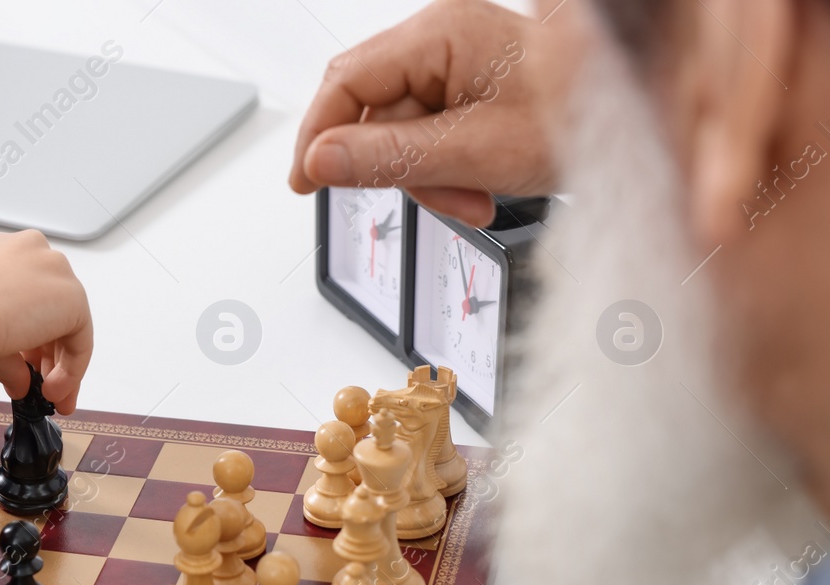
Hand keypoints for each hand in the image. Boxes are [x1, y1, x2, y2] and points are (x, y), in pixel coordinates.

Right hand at [0, 230, 92, 414]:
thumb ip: (10, 358)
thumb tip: (19, 382)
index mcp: (6, 255)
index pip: (32, 301)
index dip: (33, 342)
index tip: (31, 368)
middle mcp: (33, 254)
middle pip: (54, 312)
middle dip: (49, 357)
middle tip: (45, 387)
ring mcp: (54, 270)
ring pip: (70, 326)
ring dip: (61, 367)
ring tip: (48, 395)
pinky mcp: (72, 296)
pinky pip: (81, 339)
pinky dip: (71, 369)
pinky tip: (52, 390)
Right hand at [289, 0, 556, 226]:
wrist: (637, 119)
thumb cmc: (577, 117)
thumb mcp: (474, 150)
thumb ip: (389, 157)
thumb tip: (319, 161)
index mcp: (440, 31)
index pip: (346, 81)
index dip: (317, 135)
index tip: (303, 182)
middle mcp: (441, 36)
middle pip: (371, 109)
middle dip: (392, 164)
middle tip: (433, 196)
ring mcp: (454, 60)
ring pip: (398, 130)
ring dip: (426, 174)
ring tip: (472, 195)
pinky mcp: (465, 86)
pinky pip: (426, 132)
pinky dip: (443, 167)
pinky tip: (476, 182)